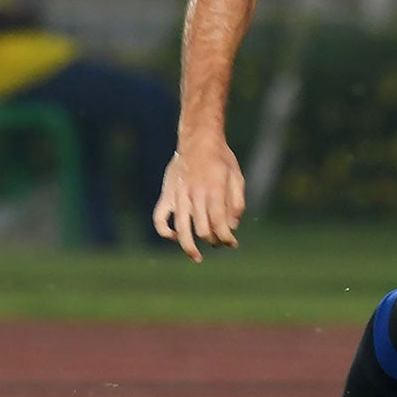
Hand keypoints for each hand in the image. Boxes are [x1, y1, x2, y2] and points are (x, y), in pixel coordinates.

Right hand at [153, 136, 245, 261]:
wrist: (199, 139)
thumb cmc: (221, 159)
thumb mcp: (237, 177)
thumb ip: (236, 202)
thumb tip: (233, 226)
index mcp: (215, 191)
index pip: (220, 224)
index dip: (226, 238)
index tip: (232, 244)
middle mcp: (196, 195)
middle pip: (203, 230)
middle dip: (213, 241)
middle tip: (219, 243)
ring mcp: (179, 196)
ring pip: (181, 228)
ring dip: (189, 246)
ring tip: (197, 257)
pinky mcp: (167, 194)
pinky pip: (160, 217)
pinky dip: (165, 231)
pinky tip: (174, 237)